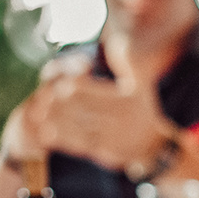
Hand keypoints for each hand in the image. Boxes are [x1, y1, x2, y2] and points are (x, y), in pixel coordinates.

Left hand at [16, 53, 170, 170]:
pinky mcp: (106, 154)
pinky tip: (48, 133)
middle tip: (45, 97)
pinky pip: (81, 145)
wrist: (157, 148)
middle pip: (85, 109)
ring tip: (42, 113)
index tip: (62, 83)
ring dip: (59, 120)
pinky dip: (64, 139)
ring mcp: (113, 139)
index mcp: (127, 101)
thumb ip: (131, 65)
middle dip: (63, 104)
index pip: (97, 92)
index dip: (78, 87)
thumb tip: (119, 43)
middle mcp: (121, 121)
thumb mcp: (143, 86)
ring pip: (80, 127)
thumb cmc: (144, 111)